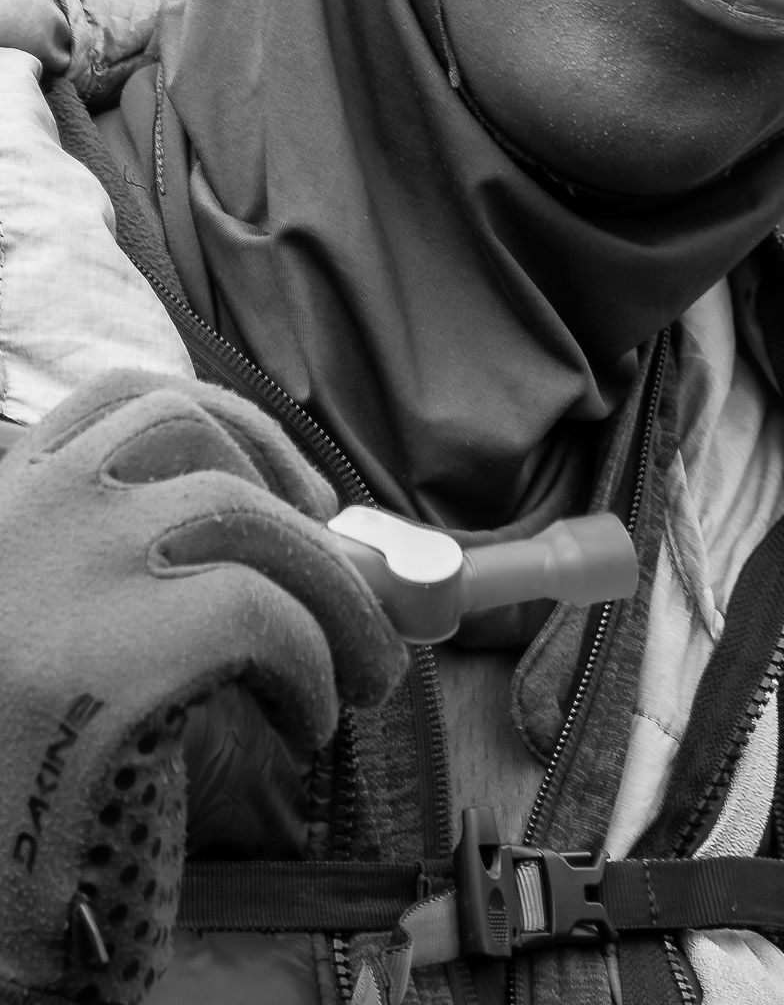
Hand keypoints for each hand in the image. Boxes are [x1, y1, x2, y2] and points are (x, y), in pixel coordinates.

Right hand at [0, 370, 406, 1001]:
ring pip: (249, 515)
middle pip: (197, 433)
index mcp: (7, 505)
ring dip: (335, 594)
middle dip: (294, 497)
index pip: (122, 399)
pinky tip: (304, 721)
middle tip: (345, 583)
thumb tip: (322, 538)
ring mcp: (68, 571)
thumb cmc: (34, 775)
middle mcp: (28, 515)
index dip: (231, 426)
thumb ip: (143, 565)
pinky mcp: (116, 649)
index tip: (292, 488)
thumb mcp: (64, 631)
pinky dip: (316, 664)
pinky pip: (267, 615)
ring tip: (357, 673)